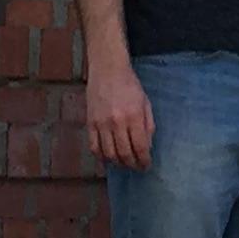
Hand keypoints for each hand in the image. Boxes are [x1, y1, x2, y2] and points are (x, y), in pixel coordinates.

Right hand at [84, 49, 153, 171]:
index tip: (147, 166)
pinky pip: (94, 147)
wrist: (108, 69)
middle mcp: (117, 122)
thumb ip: (148, 126)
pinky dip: (101, 157)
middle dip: (133, 165)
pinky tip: (108, 158)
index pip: (140, 147)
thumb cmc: (130, 85)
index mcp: (134, 116)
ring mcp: (101, 123)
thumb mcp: (145, 103)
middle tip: (137, 167)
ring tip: (124, 164)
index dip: (144, 161)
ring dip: (118, 164)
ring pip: (109, 154)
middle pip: (124, 154)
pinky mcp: (90, 123)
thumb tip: (147, 147)